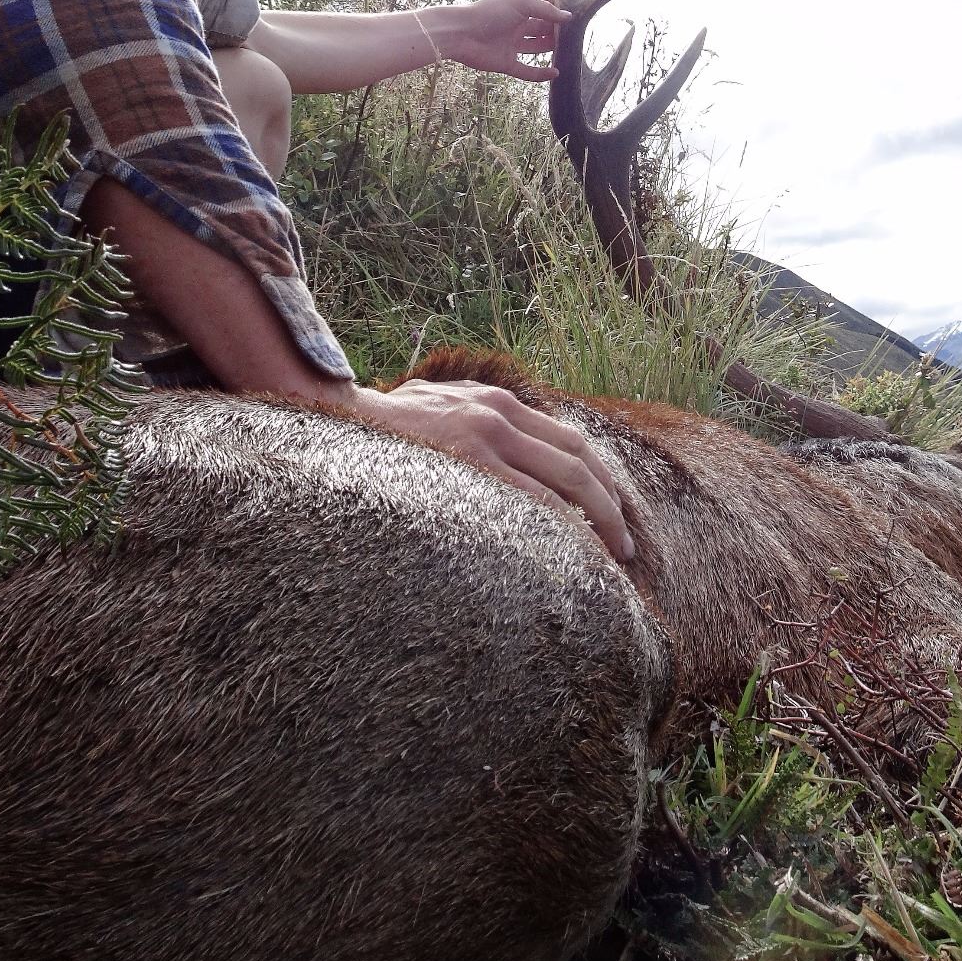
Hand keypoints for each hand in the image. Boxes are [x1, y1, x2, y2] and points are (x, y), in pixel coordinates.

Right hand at [348, 379, 634, 562]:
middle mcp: (500, 415)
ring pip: (565, 484)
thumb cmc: (387, 427)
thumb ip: (479, 418)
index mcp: (498, 401)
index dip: (601, 479)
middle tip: (624, 545)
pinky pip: (532, 504)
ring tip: (609, 558)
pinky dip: (561, 529)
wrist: (338, 419)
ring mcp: (486, 440)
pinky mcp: (469, 467)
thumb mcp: (442, 405)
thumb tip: (512, 454)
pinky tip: (571, 555)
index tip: (613, 511)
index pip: (570, 440)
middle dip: (611, 506)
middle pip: (580, 461)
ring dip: (595, 523)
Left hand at [434, 0, 570, 83]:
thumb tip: (568, 17)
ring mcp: (512, 46)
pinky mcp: (506, 64)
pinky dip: (540, 74)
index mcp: (520, 9)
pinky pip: (527, 71)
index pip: (545, 7)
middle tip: (578, 36)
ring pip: (537, 49)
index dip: (559, 10)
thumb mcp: (521, 4)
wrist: (461, 34)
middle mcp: (517, 26)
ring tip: (571, 53)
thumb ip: (545, 9)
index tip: (577, 15)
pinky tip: (556, 73)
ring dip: (552, 51)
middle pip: (543, 29)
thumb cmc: (489, 13)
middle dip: (558, 32)